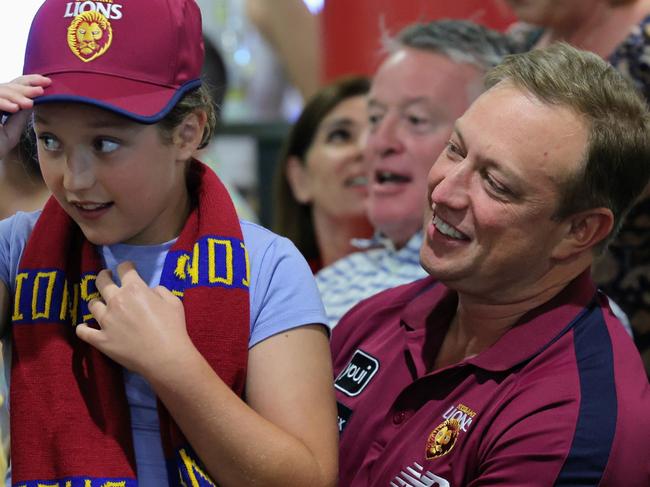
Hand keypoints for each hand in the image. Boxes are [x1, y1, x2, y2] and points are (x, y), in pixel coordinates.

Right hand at [0, 74, 50, 159]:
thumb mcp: (12, 130)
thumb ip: (20, 116)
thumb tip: (35, 101)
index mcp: (1, 102)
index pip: (15, 85)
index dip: (30, 81)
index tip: (48, 83)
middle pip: (9, 85)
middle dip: (26, 87)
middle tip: (41, 91)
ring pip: (1, 90)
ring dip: (16, 95)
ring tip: (29, 103)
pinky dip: (2, 102)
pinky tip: (15, 108)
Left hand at [76, 261, 196, 376]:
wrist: (165, 356)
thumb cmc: (173, 327)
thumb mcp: (174, 302)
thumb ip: (161, 291)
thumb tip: (151, 290)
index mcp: (134, 289)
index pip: (125, 269)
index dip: (126, 266)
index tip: (128, 268)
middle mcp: (116, 301)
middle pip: (102, 281)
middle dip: (104, 275)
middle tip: (106, 276)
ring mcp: (105, 320)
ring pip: (92, 304)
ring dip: (97, 302)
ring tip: (101, 306)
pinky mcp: (100, 339)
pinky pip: (83, 331)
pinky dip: (83, 328)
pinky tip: (85, 327)